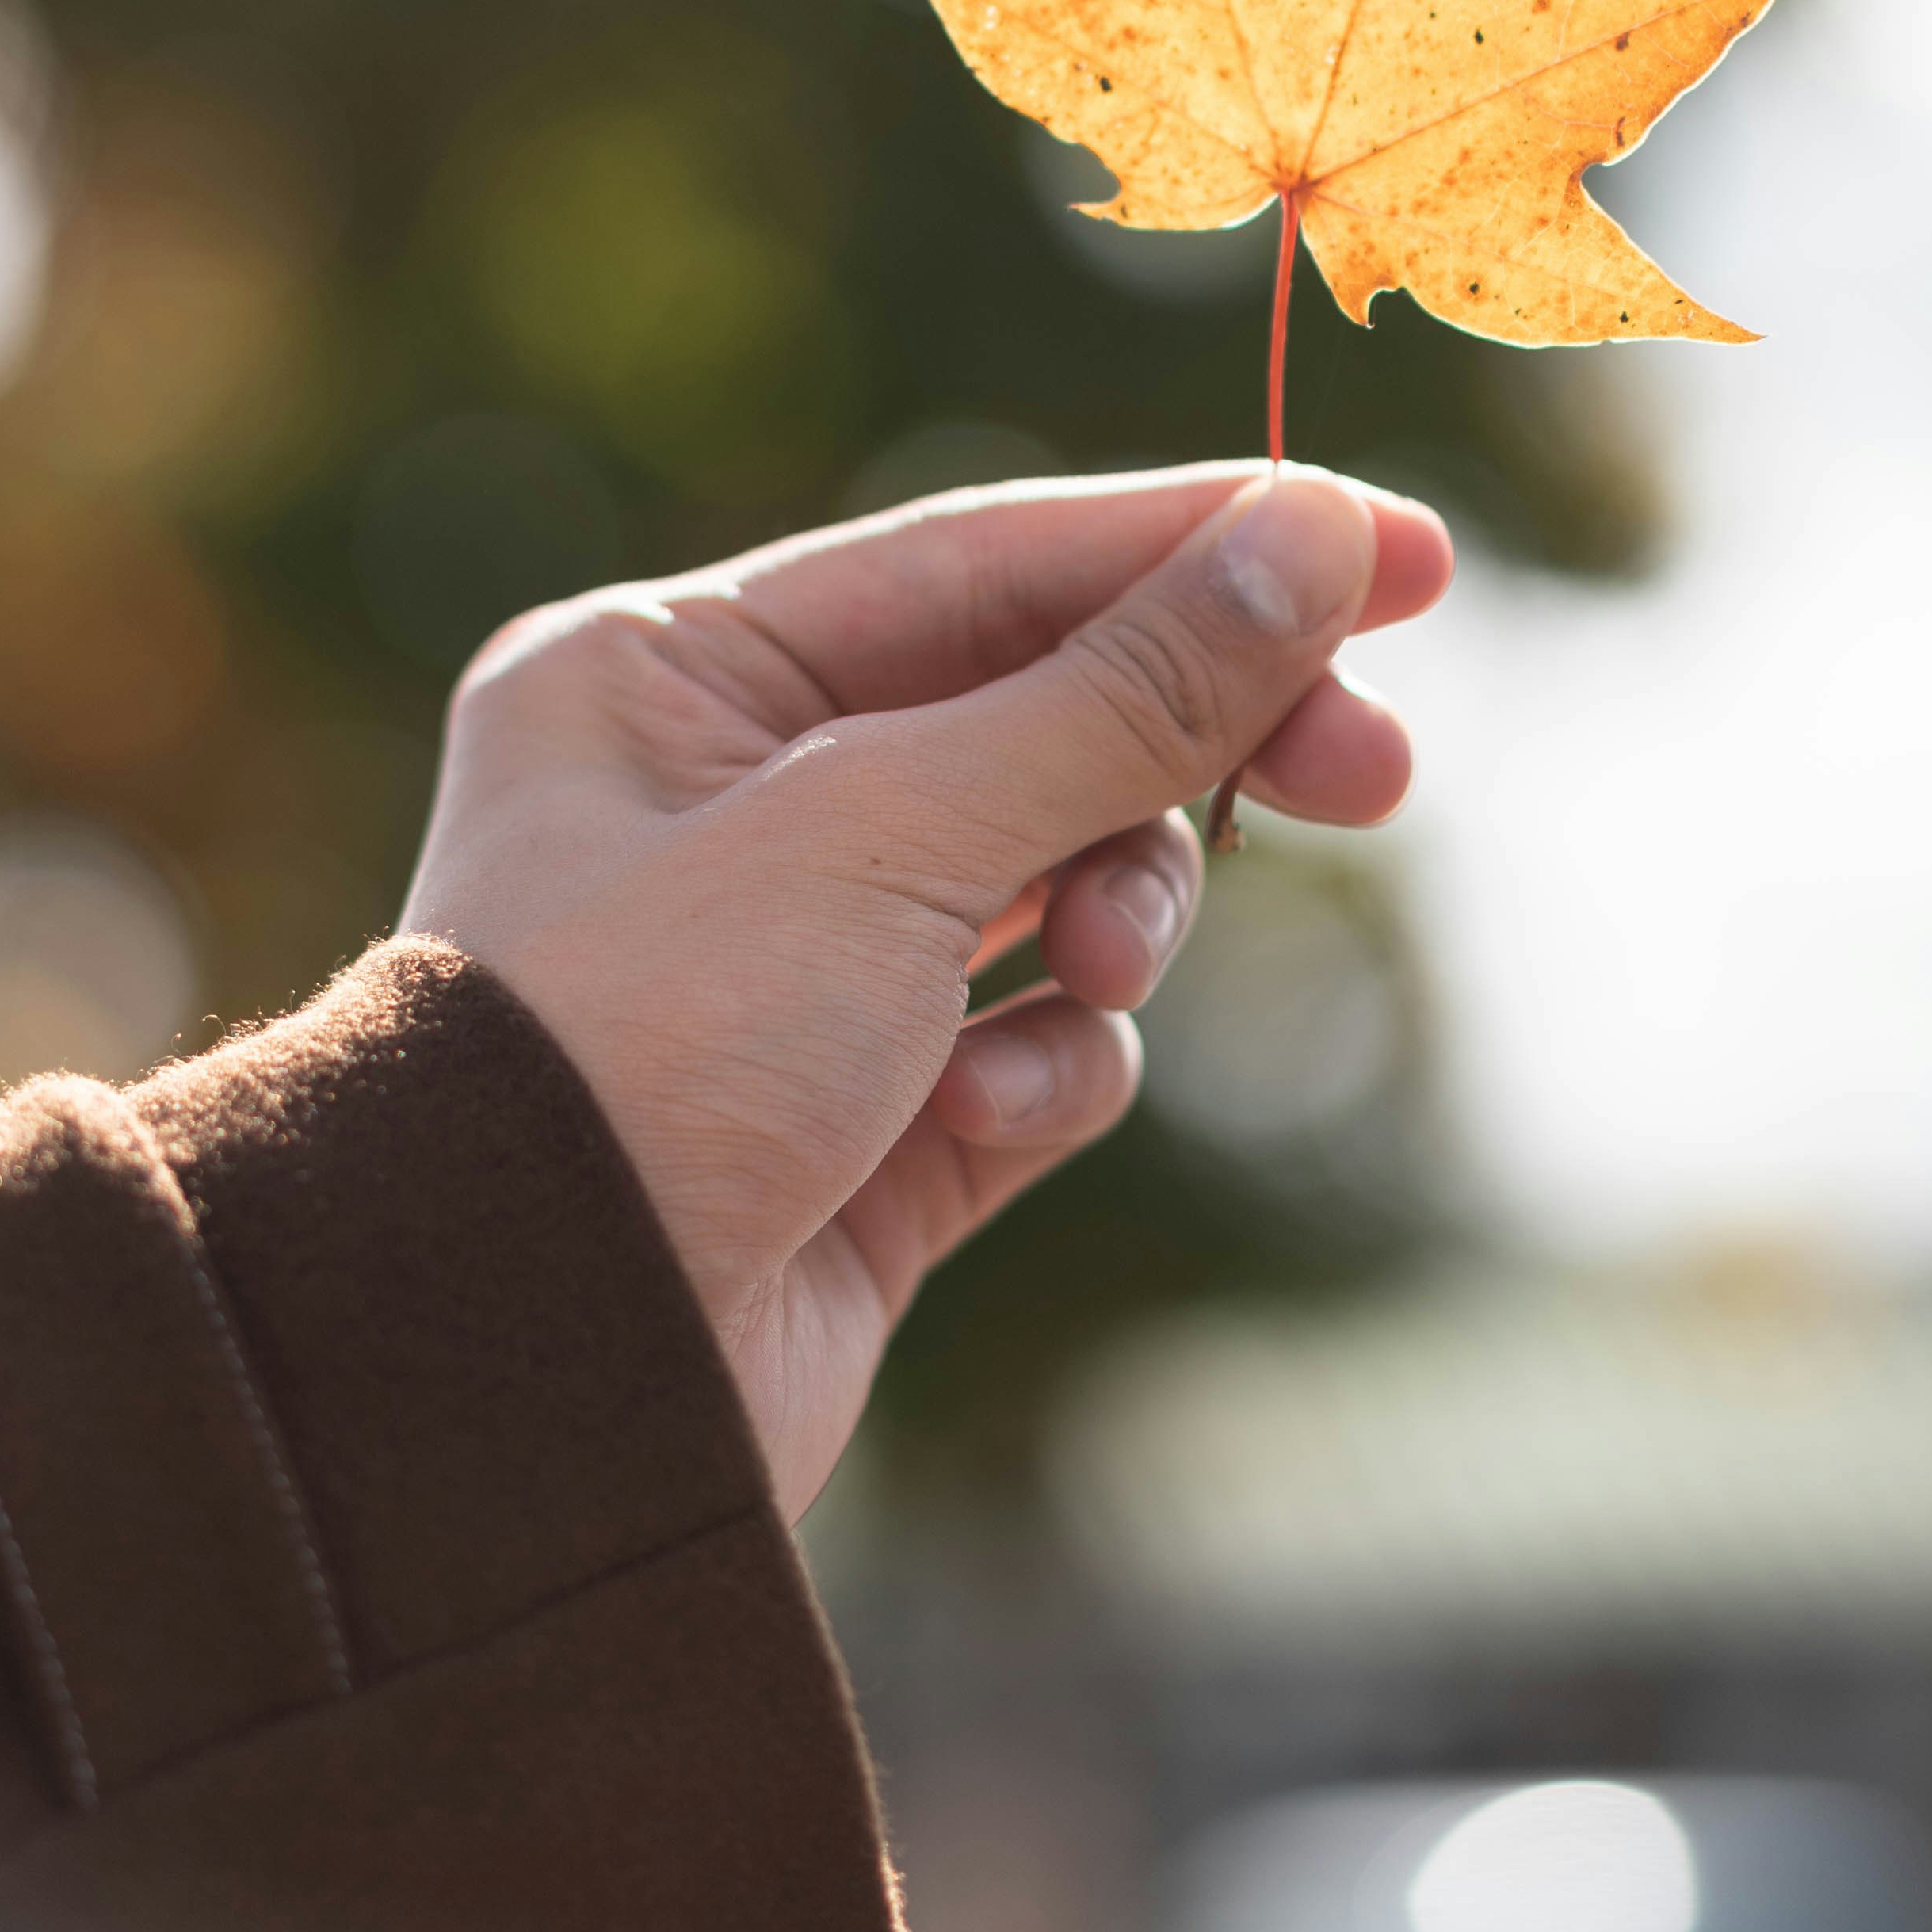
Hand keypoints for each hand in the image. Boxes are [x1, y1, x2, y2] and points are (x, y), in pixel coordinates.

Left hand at [403, 462, 1451, 1514]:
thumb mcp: (890, 828)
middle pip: (1044, 718)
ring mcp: (794, 981)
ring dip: (1113, 923)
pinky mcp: (863, 1142)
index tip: (1403, 551)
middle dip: (1201, 746)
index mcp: (666, 677)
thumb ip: (1120, 689)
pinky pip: (1036, 1057)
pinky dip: (1046, 1078)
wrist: (528, 1396)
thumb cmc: (653, 1053)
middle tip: (1374, 773)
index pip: (984, 564)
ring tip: (1095, 974)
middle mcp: (718, 807)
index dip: (1200, 545)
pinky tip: (977, 1122)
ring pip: (1063, 888)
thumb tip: (1317, 535)